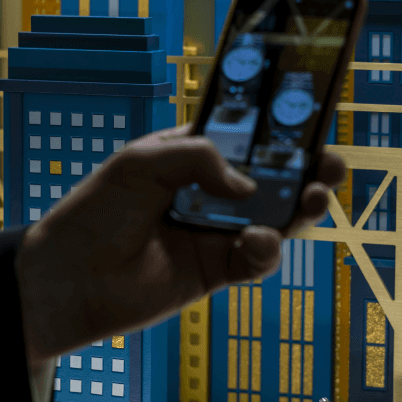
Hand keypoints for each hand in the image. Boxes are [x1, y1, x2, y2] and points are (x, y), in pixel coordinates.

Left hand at [16, 123, 346, 362]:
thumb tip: (248, 187)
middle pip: (274, 177)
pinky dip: (266, 250)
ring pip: (277, 218)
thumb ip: (199, 157)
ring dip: (302, 208)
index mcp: (192, 154)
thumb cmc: (94, 213)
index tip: (311, 122)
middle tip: (330, 166)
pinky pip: (259, 259)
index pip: (247, 135)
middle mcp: (211, 191)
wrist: (71, 279)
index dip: (281, 129)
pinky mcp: (218, 270)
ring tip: (313, 200)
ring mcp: (217, 231)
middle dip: (308, 169)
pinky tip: (254, 242)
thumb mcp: (140, 163)